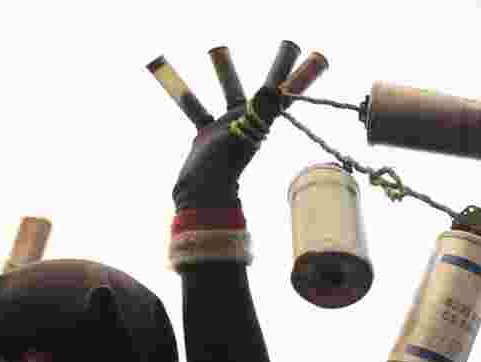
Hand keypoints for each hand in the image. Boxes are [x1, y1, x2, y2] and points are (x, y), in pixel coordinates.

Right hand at [162, 43, 300, 211]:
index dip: (291, 78)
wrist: (200, 195)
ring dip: (224, 73)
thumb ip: (257, 113)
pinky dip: (188, 95)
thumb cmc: (220, 170)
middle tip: (287, 47)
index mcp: (258, 124)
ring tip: (214, 50)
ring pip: (228, 94)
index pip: (280, 96)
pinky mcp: (207, 135)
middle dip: (275, 70)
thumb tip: (273, 90)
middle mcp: (247, 125)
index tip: (306, 59)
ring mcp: (227, 130)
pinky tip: (174, 80)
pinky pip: (198, 109)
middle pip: (262, 92)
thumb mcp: (240, 137)